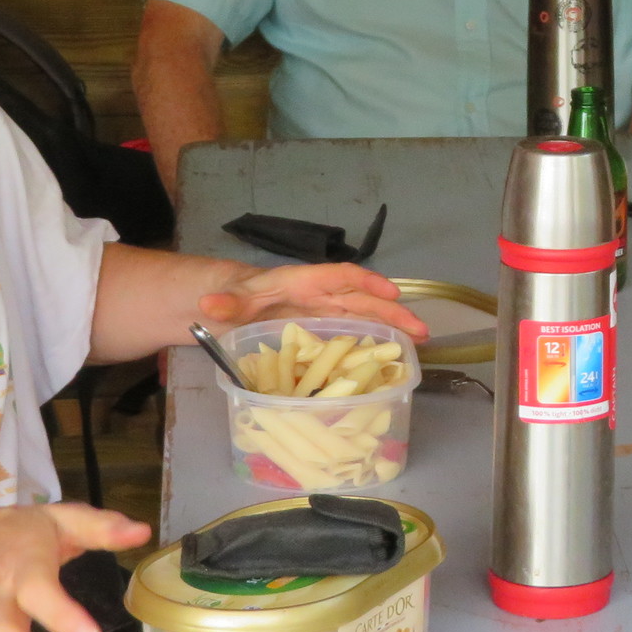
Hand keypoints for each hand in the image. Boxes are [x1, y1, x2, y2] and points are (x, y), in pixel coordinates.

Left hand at [199, 260, 430, 340]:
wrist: (233, 306)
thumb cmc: (238, 298)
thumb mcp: (231, 301)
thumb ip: (227, 304)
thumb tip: (211, 305)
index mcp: (304, 284)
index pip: (341, 276)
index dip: (367, 282)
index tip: (391, 292)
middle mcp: (322, 297)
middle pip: (363, 299)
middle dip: (392, 311)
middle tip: (420, 329)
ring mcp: (327, 315)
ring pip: (366, 316)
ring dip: (392, 326)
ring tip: (419, 342)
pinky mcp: (326, 332)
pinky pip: (355, 333)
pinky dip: (376, 340)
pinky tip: (393, 354)